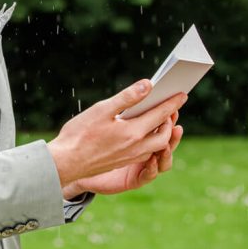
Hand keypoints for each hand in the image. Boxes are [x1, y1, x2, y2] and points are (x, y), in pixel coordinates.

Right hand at [47, 80, 186, 187]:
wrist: (64, 163)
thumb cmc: (79, 134)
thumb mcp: (102, 109)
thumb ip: (127, 98)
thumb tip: (148, 85)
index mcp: (133, 133)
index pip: (160, 115)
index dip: (173, 103)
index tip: (183, 94)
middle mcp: (136, 148)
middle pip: (164, 134)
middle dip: (170, 120)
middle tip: (171, 107)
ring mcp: (130, 157)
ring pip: (156, 145)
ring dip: (162, 132)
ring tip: (160, 118)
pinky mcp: (122, 162)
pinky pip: (145, 151)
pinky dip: (150, 140)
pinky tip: (142, 132)